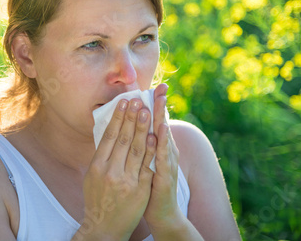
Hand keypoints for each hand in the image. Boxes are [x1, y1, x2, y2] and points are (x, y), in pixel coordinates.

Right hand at [75, 98, 156, 239]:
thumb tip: (107, 132)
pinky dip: (151, 150)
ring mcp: (125, 181)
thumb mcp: (92, 176)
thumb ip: (100, 155)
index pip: (108, 136)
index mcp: (96, 166)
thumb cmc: (97, 198)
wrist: (104, 227)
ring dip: (142, 128)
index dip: (117, 118)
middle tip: (137, 100)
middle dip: (131, 118)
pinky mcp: (139, 190)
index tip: (123, 103)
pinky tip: (155, 136)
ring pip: (135, 149)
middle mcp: (109, 171)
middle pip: (122, 139)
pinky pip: (146, 166)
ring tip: (146, 111)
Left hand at [144, 84, 183, 229]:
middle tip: (161, 86)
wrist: (161, 213)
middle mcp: (166, 152)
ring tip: (159, 102)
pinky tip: (160, 131)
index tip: (155, 86)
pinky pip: (162, 157)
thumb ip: (141, 145)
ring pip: (164, 137)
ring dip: (161, 119)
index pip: (157, 121)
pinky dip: (161, 143)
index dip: (156, 104)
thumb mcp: (144, 162)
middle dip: (161, 105)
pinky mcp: (166, 175)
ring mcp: (167, 163)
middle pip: (162, 124)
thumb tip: (132, 128)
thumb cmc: (149, 186)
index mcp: (159, 147)